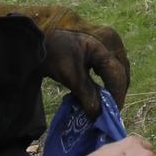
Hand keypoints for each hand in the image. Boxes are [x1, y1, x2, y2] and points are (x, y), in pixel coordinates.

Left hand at [0, 0, 131, 111]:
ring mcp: (100, 50)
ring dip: (111, 89)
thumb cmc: (54, 53)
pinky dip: (103, 84)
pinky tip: (98, 95)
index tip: (113, 113)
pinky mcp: (92, 56)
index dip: (117, 94)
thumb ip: (87, 93)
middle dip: (117, 92)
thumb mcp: (70, 74)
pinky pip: (104, 71)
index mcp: (103, 48)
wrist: (35, 41)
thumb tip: (98, 114)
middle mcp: (106, 47)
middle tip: (111, 112)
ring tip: (105, 106)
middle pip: (120, 73)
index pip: (118, 74)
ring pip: (113, 73)